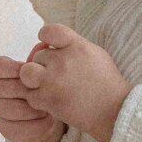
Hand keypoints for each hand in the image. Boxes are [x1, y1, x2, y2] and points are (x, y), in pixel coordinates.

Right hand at [0, 54, 65, 141]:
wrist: (42, 113)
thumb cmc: (40, 84)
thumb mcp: (40, 69)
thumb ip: (40, 58)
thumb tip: (44, 44)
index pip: (0, 66)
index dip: (18, 69)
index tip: (35, 73)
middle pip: (10, 88)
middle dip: (32, 91)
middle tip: (50, 92)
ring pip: (17, 109)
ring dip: (38, 108)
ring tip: (50, 105)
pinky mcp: (4, 129)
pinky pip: (23, 127)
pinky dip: (39, 124)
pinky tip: (47, 118)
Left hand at [17, 24, 133, 141]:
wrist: (114, 110)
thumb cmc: (106, 82)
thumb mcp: (95, 53)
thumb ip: (73, 45)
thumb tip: (50, 43)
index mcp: (77, 46)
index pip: (49, 31)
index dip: (45, 37)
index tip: (49, 46)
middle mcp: (63, 60)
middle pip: (38, 56)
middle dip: (44, 65)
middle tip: (58, 77)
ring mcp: (53, 80)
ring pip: (27, 73)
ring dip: (33, 80)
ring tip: (46, 86)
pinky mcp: (48, 99)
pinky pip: (30, 95)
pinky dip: (38, 99)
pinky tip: (51, 100)